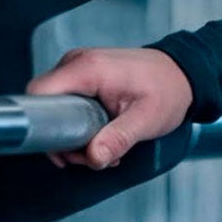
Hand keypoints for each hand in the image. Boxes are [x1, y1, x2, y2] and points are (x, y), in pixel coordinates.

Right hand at [29, 46, 194, 168]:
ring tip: (105, 146)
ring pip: (56, 107)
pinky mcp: (84, 75)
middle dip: (65, 139)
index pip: (38, 94)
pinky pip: (68, 102)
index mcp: (88, 69)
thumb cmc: (168, 89)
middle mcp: (77, 63)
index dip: (43, 125)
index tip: (65, 148)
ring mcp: (79, 67)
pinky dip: (80, 123)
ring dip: (75, 135)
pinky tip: (103, 134)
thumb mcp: (146, 120)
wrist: (184, 74)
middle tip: (94, 155)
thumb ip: (117, 139)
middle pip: (45, 105)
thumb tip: (93, 158)